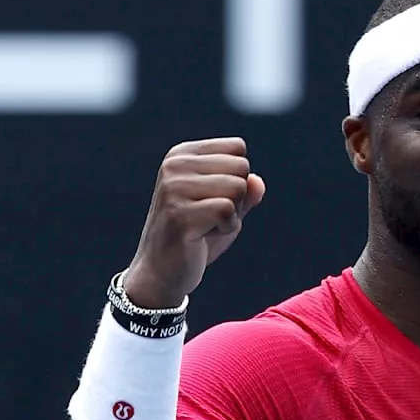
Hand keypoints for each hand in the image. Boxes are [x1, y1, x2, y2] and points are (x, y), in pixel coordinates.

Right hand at [123, 138, 265, 307]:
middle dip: (237, 197)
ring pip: (237, 188)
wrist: (162, 270)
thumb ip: (245, 192)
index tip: (213, 198)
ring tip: (206, 226)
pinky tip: (204, 235)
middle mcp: (174, 166)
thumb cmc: (196, 236)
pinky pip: (227, 210)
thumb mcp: (226, 209)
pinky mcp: (179, 213)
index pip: (237, 148)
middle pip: (241, 167)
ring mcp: (173, 188)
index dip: (238, 177)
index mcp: (182, 155)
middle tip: (210, 216)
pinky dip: (227, 227)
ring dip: (232, 214)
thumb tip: (257, 181)